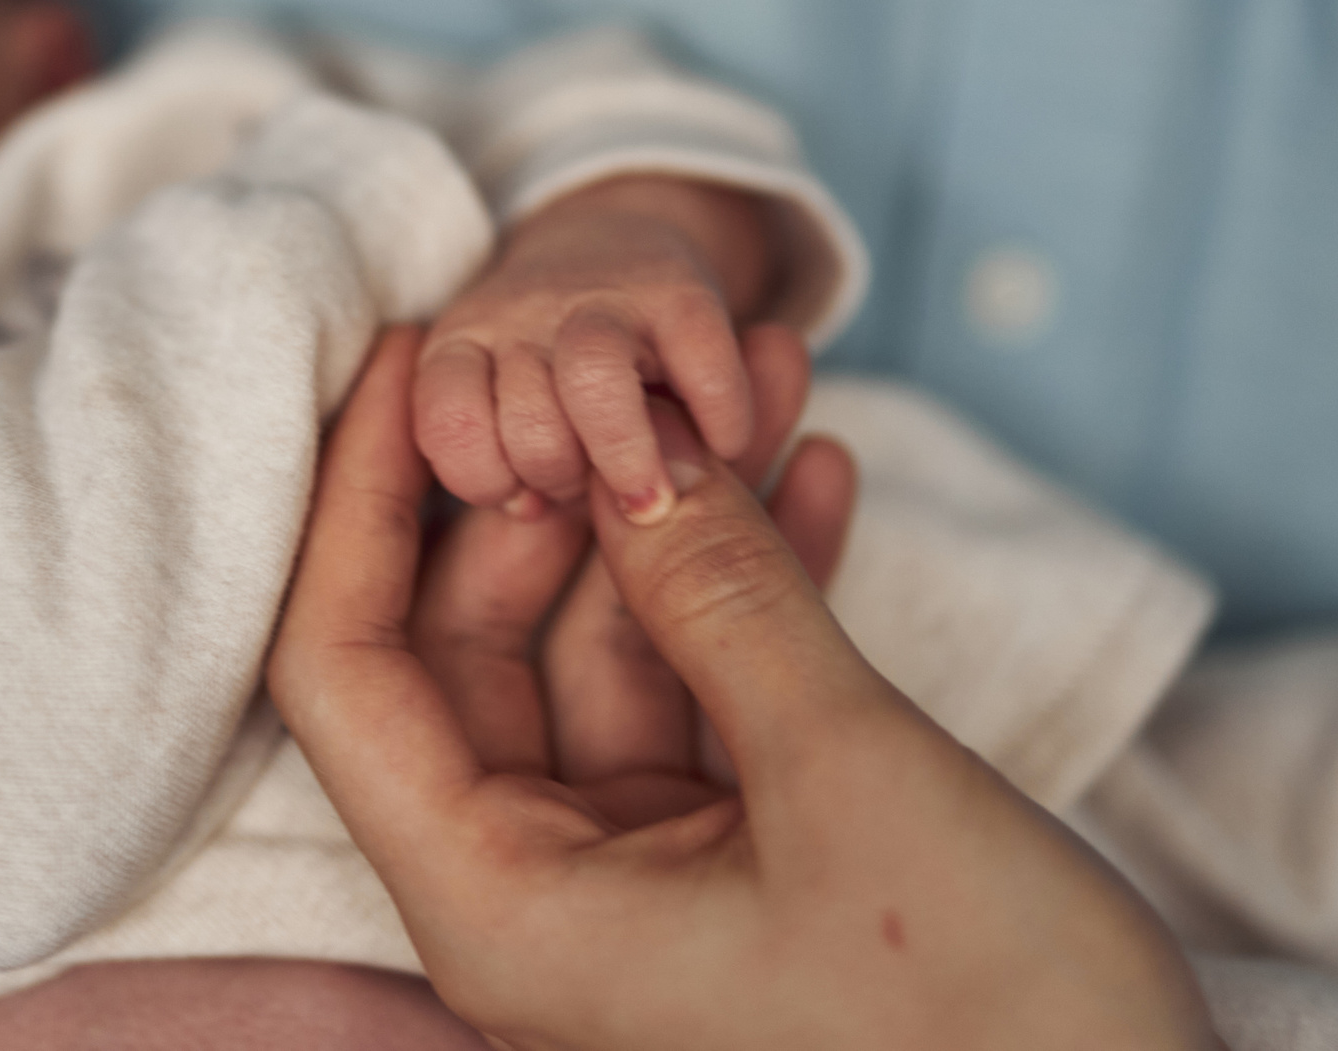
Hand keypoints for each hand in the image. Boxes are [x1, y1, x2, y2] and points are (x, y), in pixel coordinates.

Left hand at [273, 330, 1218, 1050]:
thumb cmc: (993, 1020)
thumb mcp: (846, 773)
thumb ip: (724, 595)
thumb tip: (633, 446)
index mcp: (501, 910)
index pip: (344, 672)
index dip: (359, 500)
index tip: (409, 352)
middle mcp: (542, 900)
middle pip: (476, 648)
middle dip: (563, 483)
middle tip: (638, 358)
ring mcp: (641, 884)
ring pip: (611, 655)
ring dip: (684, 517)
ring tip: (761, 376)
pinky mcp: (737, 869)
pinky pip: (707, 698)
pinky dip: (758, 591)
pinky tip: (820, 471)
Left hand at [414, 176, 775, 517]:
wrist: (611, 240)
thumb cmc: (553, 376)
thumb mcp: (504, 418)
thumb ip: (507, 473)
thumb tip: (533, 508)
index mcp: (462, 347)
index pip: (448, 422)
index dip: (487, 478)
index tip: (528, 498)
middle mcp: (521, 315)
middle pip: (528, 418)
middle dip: (563, 475)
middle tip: (595, 485)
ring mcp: (602, 298)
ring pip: (595, 378)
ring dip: (627, 456)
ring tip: (653, 499)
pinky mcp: (684, 293)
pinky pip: (703, 370)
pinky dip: (719, 424)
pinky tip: (719, 445)